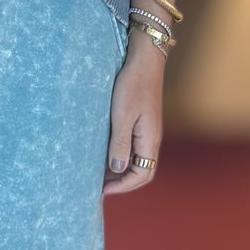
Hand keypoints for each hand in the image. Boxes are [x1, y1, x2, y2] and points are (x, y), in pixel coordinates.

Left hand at [104, 39, 163, 196]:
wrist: (144, 59)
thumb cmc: (132, 84)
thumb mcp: (122, 116)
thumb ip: (120, 144)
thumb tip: (117, 170)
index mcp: (150, 140)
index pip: (141, 175)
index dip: (122, 186)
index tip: (102, 190)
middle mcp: (151, 138)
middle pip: (141, 171)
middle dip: (122, 182)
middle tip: (99, 186)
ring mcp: (147, 130)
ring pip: (137, 159)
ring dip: (120, 170)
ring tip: (98, 173)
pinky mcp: (142, 122)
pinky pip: (133, 147)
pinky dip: (120, 155)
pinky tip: (104, 153)